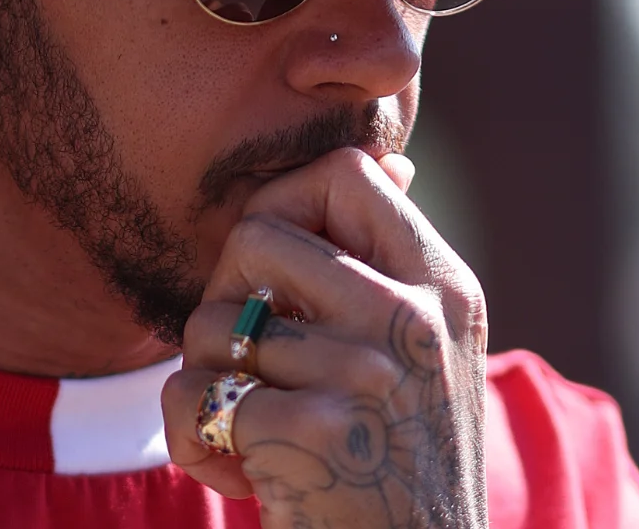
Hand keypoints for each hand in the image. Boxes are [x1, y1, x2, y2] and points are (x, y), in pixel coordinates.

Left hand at [161, 148, 488, 528]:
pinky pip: (195, 398)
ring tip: (252, 436)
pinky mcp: (313, 433)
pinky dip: (194, 444)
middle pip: (255, 235)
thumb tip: (389, 160)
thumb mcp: (425, 358)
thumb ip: (390, 268)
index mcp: (444, 288)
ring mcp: (367, 374)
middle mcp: (415, 320)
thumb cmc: (400, 471)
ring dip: (205, 385)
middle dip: (222, 298)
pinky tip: (244, 479)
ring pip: (212, 323)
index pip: (345, 172)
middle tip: (247, 363)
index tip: (273, 272)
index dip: (282, 203)